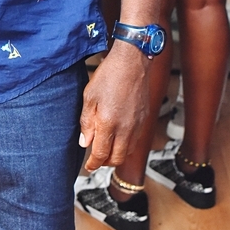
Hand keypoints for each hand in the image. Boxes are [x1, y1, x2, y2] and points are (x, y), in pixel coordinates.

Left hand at [79, 40, 149, 170]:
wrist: (132, 62)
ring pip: (128, 151)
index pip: (101, 154)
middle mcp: (126, 128)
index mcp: (109, 123)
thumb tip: (85, 142)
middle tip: (96, 159)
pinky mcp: (144, 119)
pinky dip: (126, 144)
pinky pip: (136, 140)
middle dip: (105, 162)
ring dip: (117, 155)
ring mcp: (137, 124)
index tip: (88, 167)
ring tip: (106, 148)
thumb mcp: (89, 97)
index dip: (93, 163)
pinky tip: (118, 136)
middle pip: (117, 158)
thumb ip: (86, 122)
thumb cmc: (109, 75)